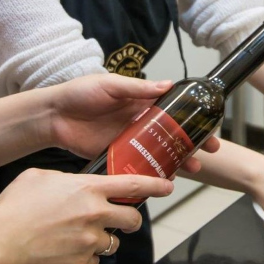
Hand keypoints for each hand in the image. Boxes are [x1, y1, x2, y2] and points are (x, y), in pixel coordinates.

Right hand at [0, 169, 173, 263]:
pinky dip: (85, 257)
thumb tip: (72, 184)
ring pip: (113, 242)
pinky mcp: (80, 263)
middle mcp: (94, 214)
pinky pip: (93, 261)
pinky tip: (67, 250)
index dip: (156, 186)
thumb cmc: (12, 209)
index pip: (134, 185)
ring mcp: (89, 241)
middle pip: (132, 219)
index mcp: (88, 189)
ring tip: (80, 236)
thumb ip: (66, 179)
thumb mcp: (40, 177)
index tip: (167, 187)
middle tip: (120, 219)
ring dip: (103, 239)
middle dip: (129, 219)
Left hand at [46, 74, 219, 171]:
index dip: (193, 118)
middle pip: (172, 135)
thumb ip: (137, 88)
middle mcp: (139, 123)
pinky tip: (165, 179)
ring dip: (177, 160)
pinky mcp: (116, 157)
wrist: (52, 116)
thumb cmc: (79, 93)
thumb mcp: (111, 85)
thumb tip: (167, 85)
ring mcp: (129, 142)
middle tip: (210, 152)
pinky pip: (138, 166)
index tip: (210, 125)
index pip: (174, 111)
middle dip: (193, 143)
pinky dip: (152, 173)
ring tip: (193, 169)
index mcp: (141, 103)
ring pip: (159, 153)